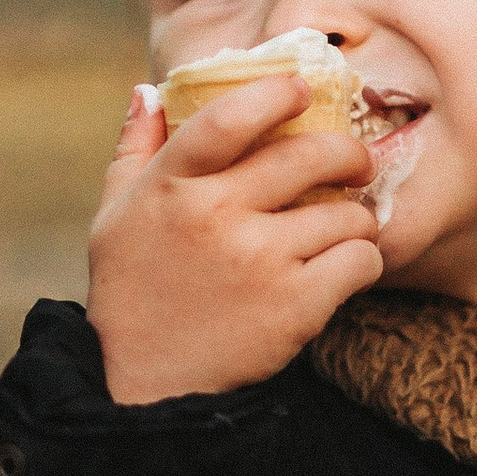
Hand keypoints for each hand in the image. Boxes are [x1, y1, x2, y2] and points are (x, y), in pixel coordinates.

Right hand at [87, 75, 385, 405]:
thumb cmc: (133, 292)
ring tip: (342, 229)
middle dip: (348, 153)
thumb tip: (149, 91)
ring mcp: (260, 260)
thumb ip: (134, 149)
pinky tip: (344, 268)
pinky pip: (360, 260)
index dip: (275, 92)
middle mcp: (216, 215)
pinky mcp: (296, 306)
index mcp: (171, 185)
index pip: (230, 117)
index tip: (300, 90)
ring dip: (356, 217)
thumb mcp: (114, 216)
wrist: (146, 385)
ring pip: (347, 212)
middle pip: (311, 155)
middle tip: (353, 162)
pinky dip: (362, 260)